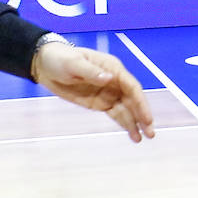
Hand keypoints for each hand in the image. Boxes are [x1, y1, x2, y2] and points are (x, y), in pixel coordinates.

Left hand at [32, 43, 154, 142]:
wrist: (46, 65)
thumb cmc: (61, 58)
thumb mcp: (74, 64)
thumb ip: (91, 72)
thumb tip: (109, 79)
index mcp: (112, 68)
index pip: (131, 87)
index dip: (140, 102)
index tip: (146, 117)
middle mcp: (115, 81)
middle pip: (133, 100)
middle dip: (142, 116)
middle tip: (150, 132)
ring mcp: (108, 93)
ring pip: (127, 110)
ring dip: (135, 123)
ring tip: (143, 138)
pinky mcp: (100, 103)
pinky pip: (116, 114)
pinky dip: (125, 124)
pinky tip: (133, 135)